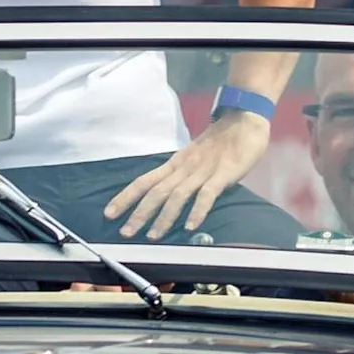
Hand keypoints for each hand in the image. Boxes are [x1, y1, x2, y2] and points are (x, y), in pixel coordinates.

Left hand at [103, 109, 270, 240]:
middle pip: (156, 191)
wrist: (244, 117)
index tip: (109, 213)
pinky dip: (197, 210)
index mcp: (175, 163)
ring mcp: (203, 171)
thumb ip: (182, 174)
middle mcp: (184, 167)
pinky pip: (208, 194)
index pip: (144, 181)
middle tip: (125, 232)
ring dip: (164, 217)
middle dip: (139, 213)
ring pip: (177, 195)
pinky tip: (190, 226)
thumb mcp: (193, 156)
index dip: (125, 197)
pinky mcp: (223, 174)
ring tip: (153, 235)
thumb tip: (167, 196)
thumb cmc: (220, 140)